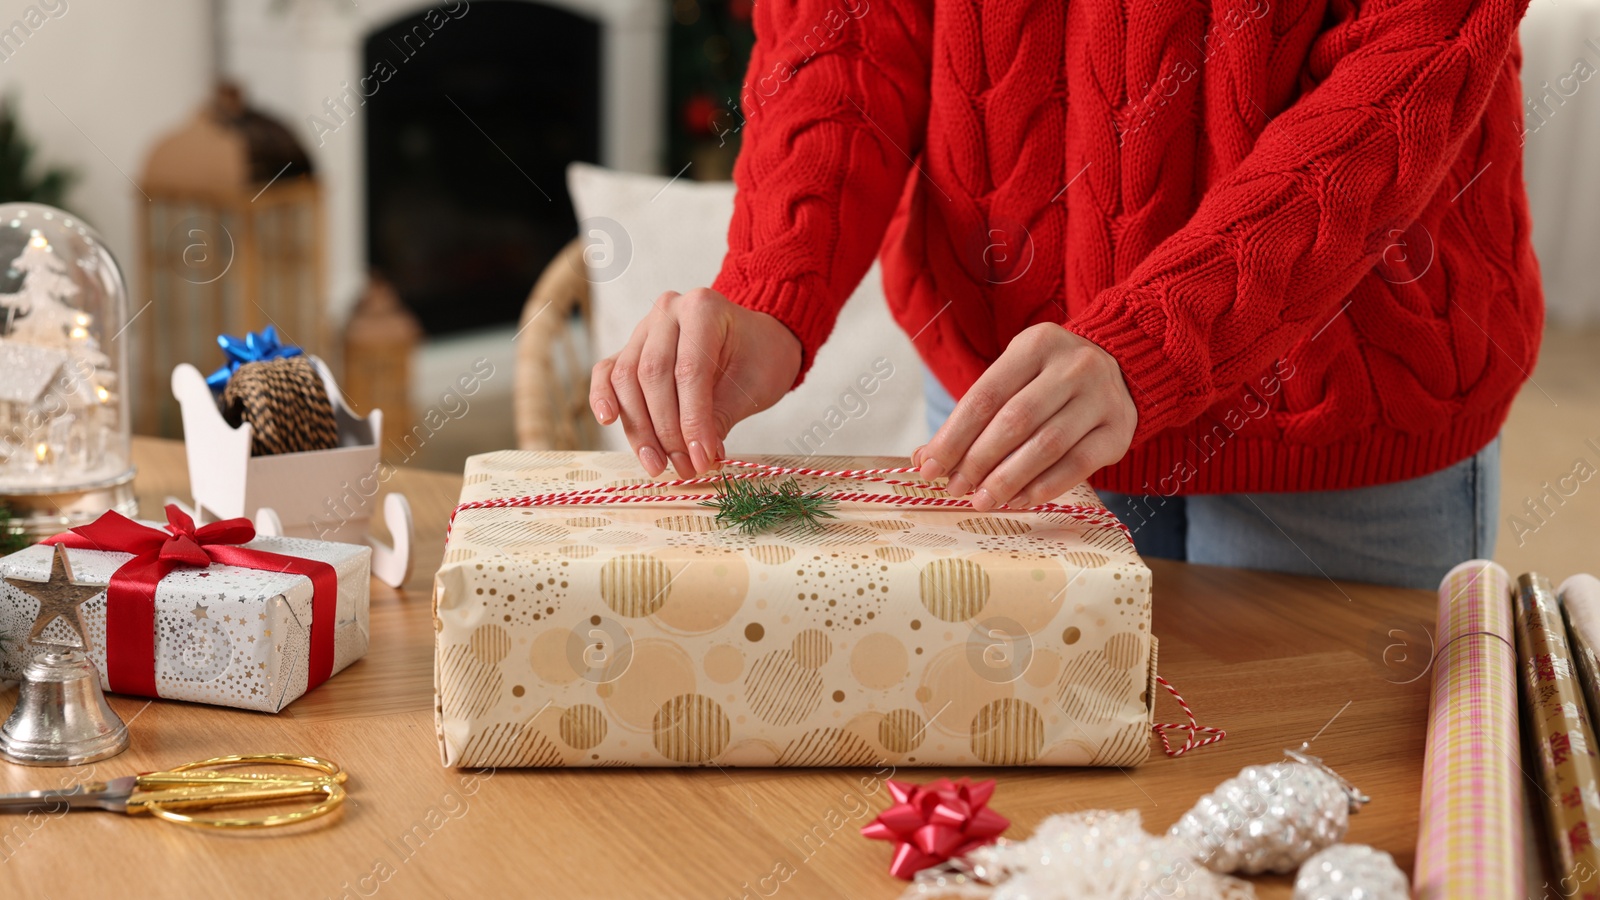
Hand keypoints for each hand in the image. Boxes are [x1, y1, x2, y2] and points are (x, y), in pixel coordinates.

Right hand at [591, 288, 801, 477]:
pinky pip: (608, 373)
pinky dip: (603, 397)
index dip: (692, 420)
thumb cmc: (758, 358)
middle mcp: (667, 311)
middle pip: (651, 376)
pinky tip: (609, 420)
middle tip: (685, 467)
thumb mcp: (751, 386)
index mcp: (703, 308)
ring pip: (627, 380)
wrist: (756, 341)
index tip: (701, 458)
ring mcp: (644, 329)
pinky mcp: (630, 349)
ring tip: (659, 464)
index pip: (689, 371)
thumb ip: (719, 418)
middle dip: (666, 430)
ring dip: (640, 428)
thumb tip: (696, 457)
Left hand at [914, 323, 1136, 510]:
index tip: (930, 467)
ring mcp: (1101, 397)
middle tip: (954, 488)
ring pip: (1047, 446)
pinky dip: (1043, 487)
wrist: (1120, 368)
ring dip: (1008, 479)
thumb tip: (925, 458)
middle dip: (978, 460)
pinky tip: (1018, 499)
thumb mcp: (1014, 376)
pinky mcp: (1119, 430)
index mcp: (1037, 344)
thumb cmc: (1049, 379)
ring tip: (982, 500)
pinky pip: (1078, 465)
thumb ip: (974, 414)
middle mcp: (1074, 366)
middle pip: (1015, 421)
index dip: (954, 436)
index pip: (985, 396)